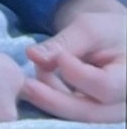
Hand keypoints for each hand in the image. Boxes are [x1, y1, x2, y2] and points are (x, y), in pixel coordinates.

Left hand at [21, 0, 126, 122]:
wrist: (118, 41)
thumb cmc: (109, 32)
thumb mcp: (90, 28)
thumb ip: (63, 43)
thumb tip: (33, 55)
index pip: (105, 86)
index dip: (79, 74)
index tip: (60, 58)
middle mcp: (125, 104)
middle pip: (90, 111)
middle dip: (53, 99)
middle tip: (25, 85)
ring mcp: (111, 112)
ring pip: (78, 115)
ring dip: (50, 98)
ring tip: (28, 79)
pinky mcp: (95, 112)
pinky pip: (73, 112)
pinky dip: (54, 97)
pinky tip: (41, 79)